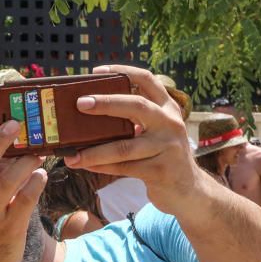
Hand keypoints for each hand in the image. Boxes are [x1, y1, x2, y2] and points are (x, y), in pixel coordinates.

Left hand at [63, 64, 200, 215]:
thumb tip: (89, 113)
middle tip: (80, 103)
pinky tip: (84, 165)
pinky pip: (123, 167)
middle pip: (137, 106)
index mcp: (167, 108)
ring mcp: (168, 147)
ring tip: (71, 155)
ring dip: (93, 151)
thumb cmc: (160, 156)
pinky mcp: (160, 171)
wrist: (189, 190)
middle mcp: (170, 123)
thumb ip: (134, 120)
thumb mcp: (154, 132)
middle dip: (106, 103)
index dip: (123, 72)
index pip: (147, 80)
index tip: (96, 72)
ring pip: (124, 146)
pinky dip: (100, 166)